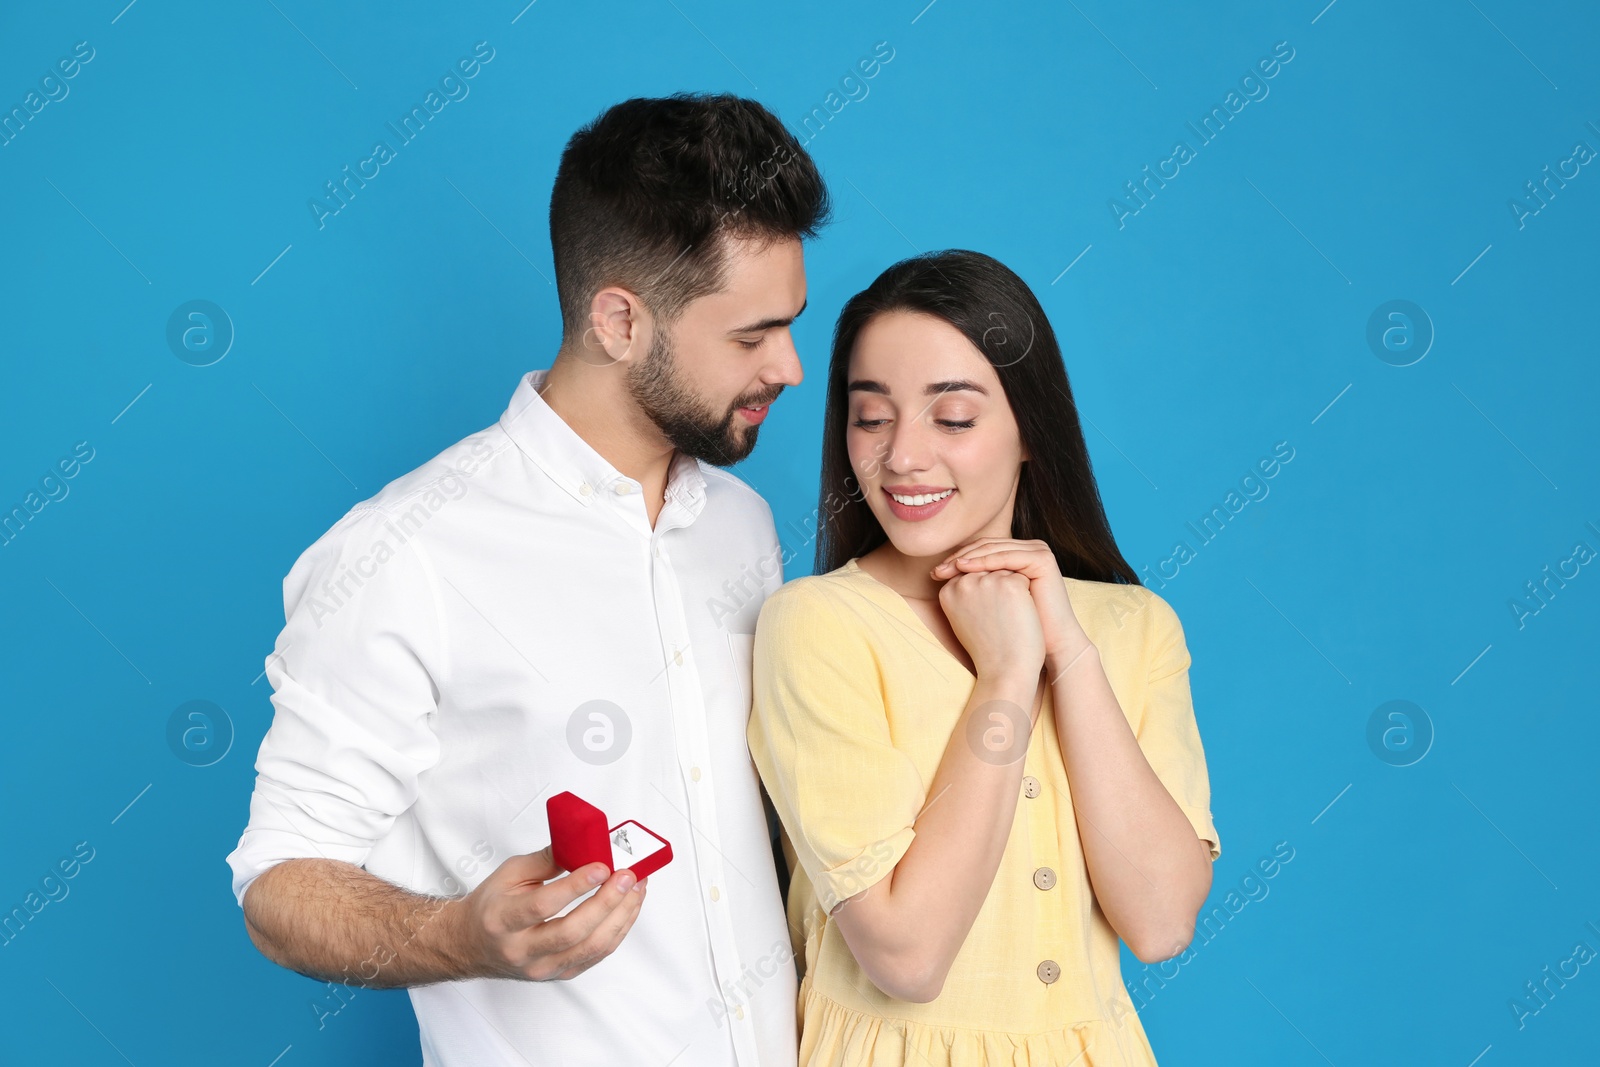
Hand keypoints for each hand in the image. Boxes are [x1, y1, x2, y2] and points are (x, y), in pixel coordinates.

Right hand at [459, 845, 644, 980]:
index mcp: (503, 920)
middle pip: (573, 931)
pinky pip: (596, 955)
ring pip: (591, 947)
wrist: (472, 944)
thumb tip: (582, 844)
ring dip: (621, 916)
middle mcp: (522, 950)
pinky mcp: (559, 974)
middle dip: (607, 901)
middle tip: (627, 877)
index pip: (544, 905)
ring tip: (636, 889)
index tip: (602, 866)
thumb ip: (546, 860)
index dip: (576, 886)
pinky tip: (627, 909)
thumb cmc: (491, 907)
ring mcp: (542, 967)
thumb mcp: (508, 874)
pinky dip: (618, 930)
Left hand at [932, 538, 1087, 672]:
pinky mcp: (1043, 559)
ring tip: (948, 568)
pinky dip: (985, 561)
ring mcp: (1039, 551)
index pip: (982, 549)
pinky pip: (1007, 556)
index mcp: (1018, 555)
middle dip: (960, 557)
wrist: (1045, 645)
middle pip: (987, 546)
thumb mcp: (989, 599)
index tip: (934, 573)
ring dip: (969, 557)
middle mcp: (1029, 548)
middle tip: (937, 569)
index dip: (957, 560)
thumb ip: (973, 582)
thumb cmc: (1015, 628)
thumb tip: (937, 573)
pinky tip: (965, 568)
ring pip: (995, 549)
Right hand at [937, 567, 1044, 679]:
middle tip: (1002, 617)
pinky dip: (1026, 594)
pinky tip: (1022, 615)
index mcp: (948, 591)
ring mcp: (988, 581)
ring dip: (1012, 588)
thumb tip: (978, 571)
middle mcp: (964, 582)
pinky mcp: (1011, 584)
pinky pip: (1023, 578)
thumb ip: (964, 593)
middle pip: (988, 569)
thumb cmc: (987, 648)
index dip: (986, 592)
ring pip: (1006, 571)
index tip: (990, 614)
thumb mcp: (963, 619)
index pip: (971, 574)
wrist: (1005, 671)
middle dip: (998, 587)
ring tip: (1010, 617)